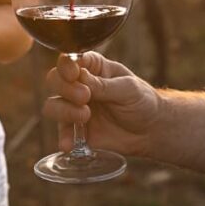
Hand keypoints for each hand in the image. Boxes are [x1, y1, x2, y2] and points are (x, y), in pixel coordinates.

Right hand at [43, 52, 160, 156]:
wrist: (151, 131)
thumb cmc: (142, 101)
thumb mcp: (128, 89)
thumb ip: (103, 85)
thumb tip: (80, 78)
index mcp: (93, 67)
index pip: (70, 60)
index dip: (67, 65)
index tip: (74, 75)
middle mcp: (79, 85)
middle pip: (55, 80)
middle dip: (65, 88)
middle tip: (85, 97)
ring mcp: (76, 108)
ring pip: (53, 105)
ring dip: (64, 111)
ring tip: (85, 117)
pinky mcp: (77, 130)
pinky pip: (62, 132)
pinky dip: (63, 137)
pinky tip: (69, 144)